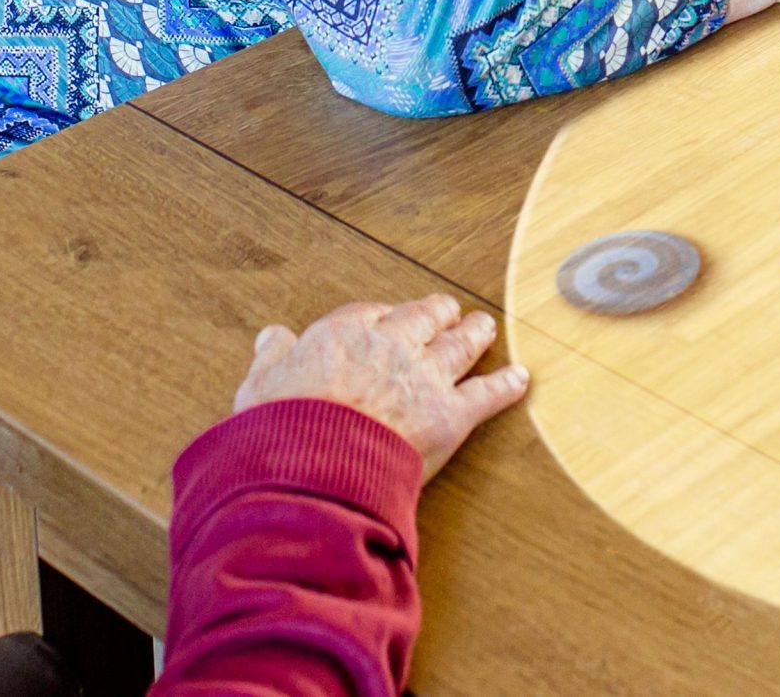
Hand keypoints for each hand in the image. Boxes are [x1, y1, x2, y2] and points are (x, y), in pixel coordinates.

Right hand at [235, 296, 528, 483]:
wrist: (314, 469)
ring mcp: (424, 379)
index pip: (374, 314)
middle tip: (449, 311)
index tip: (392, 320)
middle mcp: (391, 347)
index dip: (388, 317)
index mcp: (345, 335)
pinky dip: (506, 385)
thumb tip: (272, 337)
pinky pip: (487, 394)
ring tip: (485, 326)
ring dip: (475, 333)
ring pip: (459, 345)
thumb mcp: (260, 386)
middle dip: (439, 314)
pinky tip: (520, 379)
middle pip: (424, 318)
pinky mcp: (450, 416)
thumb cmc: (282, 432)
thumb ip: (272, 357)